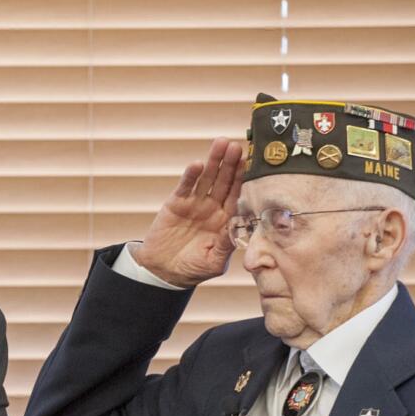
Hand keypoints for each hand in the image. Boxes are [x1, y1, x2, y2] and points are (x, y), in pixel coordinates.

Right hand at [133, 137, 244, 287]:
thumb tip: (238, 229)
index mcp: (225, 220)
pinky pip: (185, 187)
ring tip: (221, 143)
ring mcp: (194, 204)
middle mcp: (212, 208)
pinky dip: (191, 176)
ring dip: (214, 161)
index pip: (236, 195)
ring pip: (207, 179)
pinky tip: (197, 164)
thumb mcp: (214, 262)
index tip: (250, 163)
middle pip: (224, 181)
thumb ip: (226, 245)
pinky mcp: (176, 203)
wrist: (164, 272)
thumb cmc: (193, 269)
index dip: (243, 179)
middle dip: (230, 164)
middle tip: (237, 146)